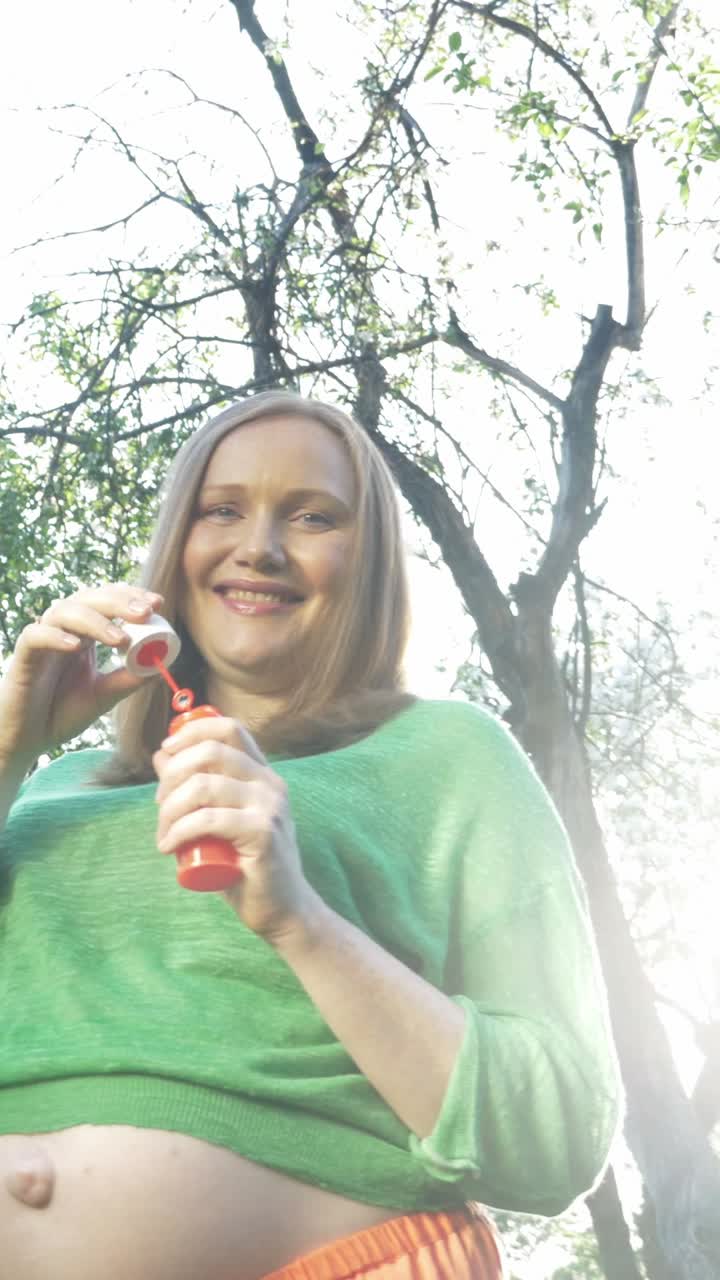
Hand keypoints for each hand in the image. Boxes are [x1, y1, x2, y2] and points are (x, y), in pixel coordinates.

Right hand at [0, 584, 163, 767]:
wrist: (27, 740)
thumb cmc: (61, 713)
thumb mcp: (103, 696)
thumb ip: (129, 680)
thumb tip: (162, 665)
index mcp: (85, 635)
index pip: (108, 602)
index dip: (131, 597)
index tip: (157, 603)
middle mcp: (64, 631)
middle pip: (89, 598)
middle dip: (119, 602)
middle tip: (146, 612)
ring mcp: (43, 640)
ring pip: (64, 611)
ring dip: (95, 620)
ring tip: (120, 639)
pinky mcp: (22, 656)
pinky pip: (35, 636)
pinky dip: (55, 636)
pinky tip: (76, 646)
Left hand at [153, 716, 318, 941]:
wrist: (282, 909)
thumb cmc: (245, 866)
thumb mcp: (218, 820)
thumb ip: (197, 788)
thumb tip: (162, 756)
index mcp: (262, 774)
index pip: (230, 729)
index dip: (192, 731)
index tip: (166, 751)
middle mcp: (270, 783)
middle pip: (211, 752)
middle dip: (172, 774)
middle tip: (159, 804)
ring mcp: (269, 807)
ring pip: (204, 786)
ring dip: (170, 808)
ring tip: (162, 834)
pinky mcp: (263, 833)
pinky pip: (209, 819)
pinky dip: (179, 830)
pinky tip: (168, 846)